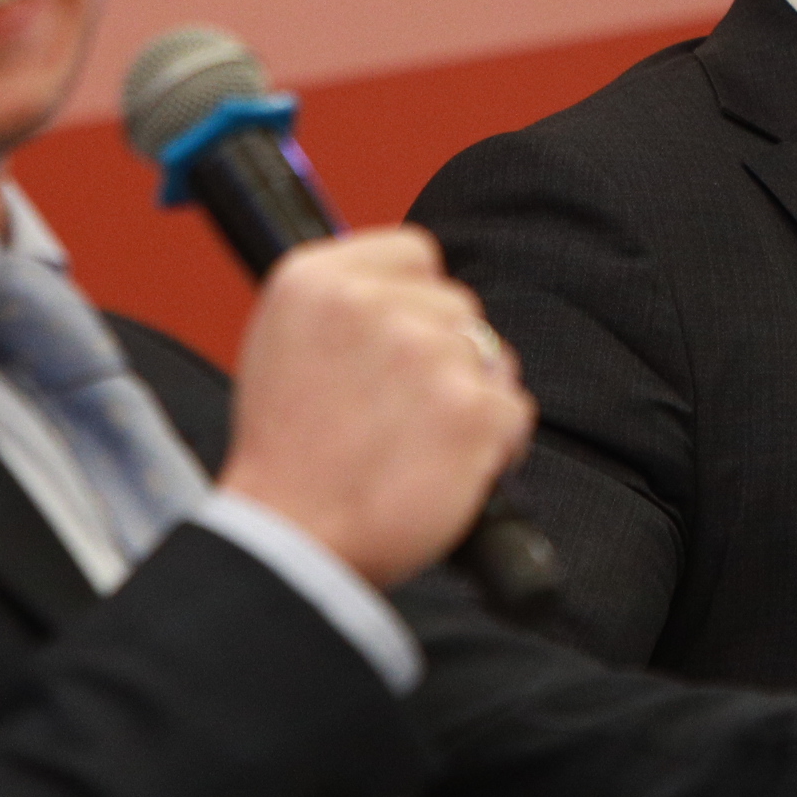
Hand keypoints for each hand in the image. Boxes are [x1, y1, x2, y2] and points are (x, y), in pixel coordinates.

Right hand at [215, 226, 534, 586]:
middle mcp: (372, 304)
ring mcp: (427, 354)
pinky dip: (496, 447)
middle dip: (446, 358)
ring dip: (471, 401)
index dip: (417, 304)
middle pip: (459, 308)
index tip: (400, 347)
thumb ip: (346, 305)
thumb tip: (410, 288)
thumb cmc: (286, 460)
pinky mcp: (472, 409)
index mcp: (315, 279)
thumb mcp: (282, 346)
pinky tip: (446, 471)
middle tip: (399, 416)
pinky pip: (514, 410)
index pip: (416, 253)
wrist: (289, 543)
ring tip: (416, 448)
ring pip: (492, 358)